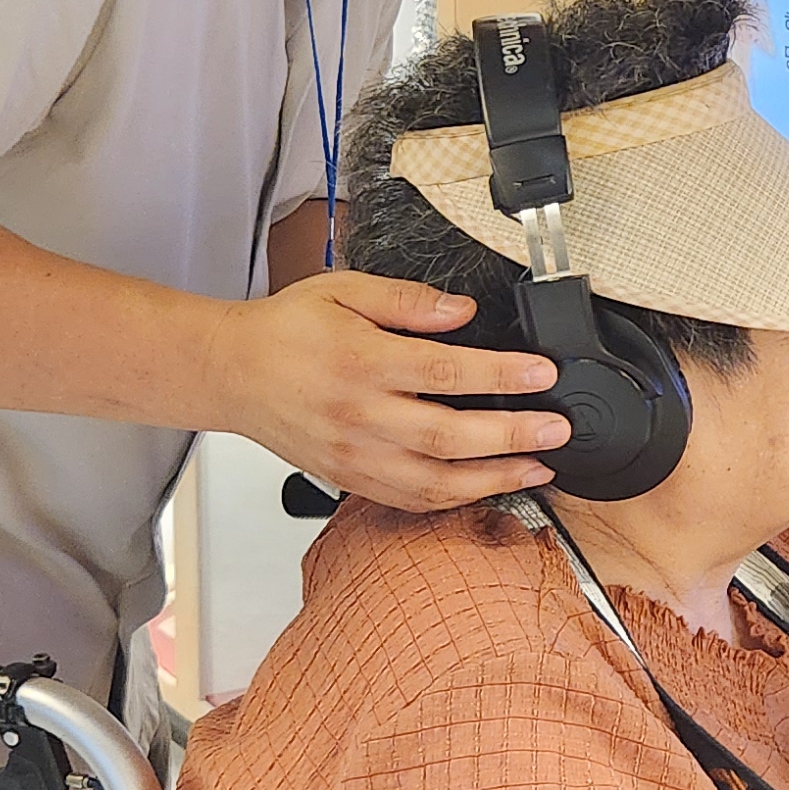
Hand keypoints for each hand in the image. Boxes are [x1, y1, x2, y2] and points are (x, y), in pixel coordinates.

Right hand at [205, 272, 566, 509]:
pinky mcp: (348, 479)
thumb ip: (406, 300)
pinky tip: (487, 487)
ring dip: (493, 479)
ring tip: (539, 468)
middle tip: (557, 430)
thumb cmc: (286, 330)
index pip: (445, 372)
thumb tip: (462, 312)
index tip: (543, 373)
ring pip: (433, 482)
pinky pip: (408, 499)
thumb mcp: (342, 289)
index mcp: (360, 362)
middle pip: (447, 437)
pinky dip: (453, 500)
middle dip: (512, 437)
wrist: (230, 374)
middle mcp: (358, 416)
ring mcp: (353, 456)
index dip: (501, 375)